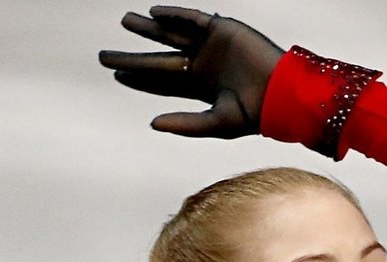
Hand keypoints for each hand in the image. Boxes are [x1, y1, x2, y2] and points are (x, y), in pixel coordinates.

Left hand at [97, 6, 284, 138]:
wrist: (282, 92)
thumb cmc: (254, 113)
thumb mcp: (215, 122)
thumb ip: (184, 123)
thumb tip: (152, 123)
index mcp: (198, 87)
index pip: (161, 81)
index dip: (138, 78)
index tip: (117, 74)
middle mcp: (200, 65)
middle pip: (158, 58)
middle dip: (131, 57)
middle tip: (103, 56)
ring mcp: (210, 45)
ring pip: (171, 35)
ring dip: (148, 28)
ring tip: (126, 21)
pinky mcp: (221, 28)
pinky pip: (192, 18)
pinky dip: (174, 14)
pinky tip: (156, 13)